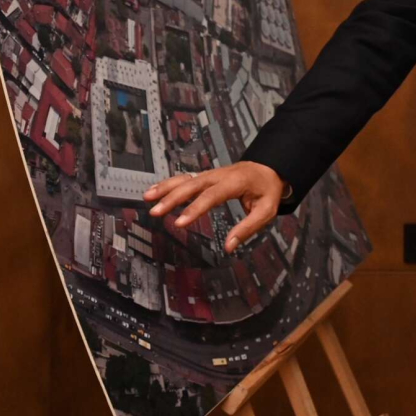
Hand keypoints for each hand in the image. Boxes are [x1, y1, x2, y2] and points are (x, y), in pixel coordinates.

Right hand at [144, 161, 286, 252]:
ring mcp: (210, 174)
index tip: (179, 223)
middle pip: (192, 185)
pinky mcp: (205, 176)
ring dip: (165, 187)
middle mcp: (219, 175)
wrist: (268, 168)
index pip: (212, 196)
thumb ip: (248, 228)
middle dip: (172, 198)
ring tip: (147, 197)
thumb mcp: (266, 210)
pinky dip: (168, 183)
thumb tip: (229, 247)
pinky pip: (185, 178)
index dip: (194, 209)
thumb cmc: (267, 190)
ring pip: (185, 178)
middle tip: (156, 212)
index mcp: (235, 182)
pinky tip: (154, 190)